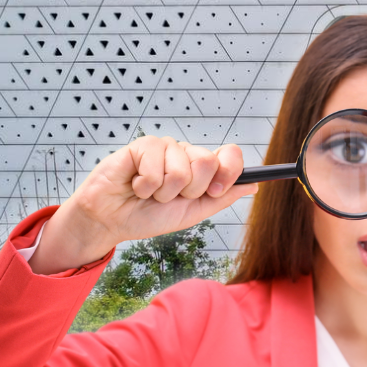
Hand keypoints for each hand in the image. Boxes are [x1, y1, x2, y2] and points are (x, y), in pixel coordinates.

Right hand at [59, 135, 258, 252]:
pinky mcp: (143, 146)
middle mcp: (186, 154)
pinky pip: (155, 168)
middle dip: (188, 190)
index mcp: (203, 169)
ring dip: (162, 192)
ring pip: (181, 169)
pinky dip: (144, 186)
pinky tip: (135, 185)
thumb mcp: (193, 213)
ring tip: (148, 193)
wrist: (111, 220)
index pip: (230, 154)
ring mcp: (166, 147)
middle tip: (170, 197)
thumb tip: (254, 185)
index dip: (229, 172)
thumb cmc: (148, 215)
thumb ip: (222, 198)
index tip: (214, 191)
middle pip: (207, 162)